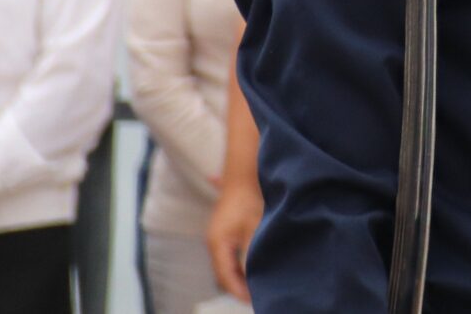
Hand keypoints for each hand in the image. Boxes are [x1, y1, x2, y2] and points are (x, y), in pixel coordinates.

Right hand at [205, 171, 263, 298]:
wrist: (247, 169)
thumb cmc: (252, 196)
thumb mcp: (255, 228)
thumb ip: (252, 254)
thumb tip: (254, 277)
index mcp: (217, 243)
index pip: (225, 276)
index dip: (239, 291)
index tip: (253, 301)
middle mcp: (214, 240)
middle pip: (223, 271)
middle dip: (238, 285)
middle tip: (256, 296)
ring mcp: (219, 233)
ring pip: (227, 261)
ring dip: (239, 273)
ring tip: (256, 285)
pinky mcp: (227, 226)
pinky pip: (230, 251)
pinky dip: (239, 262)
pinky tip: (250, 268)